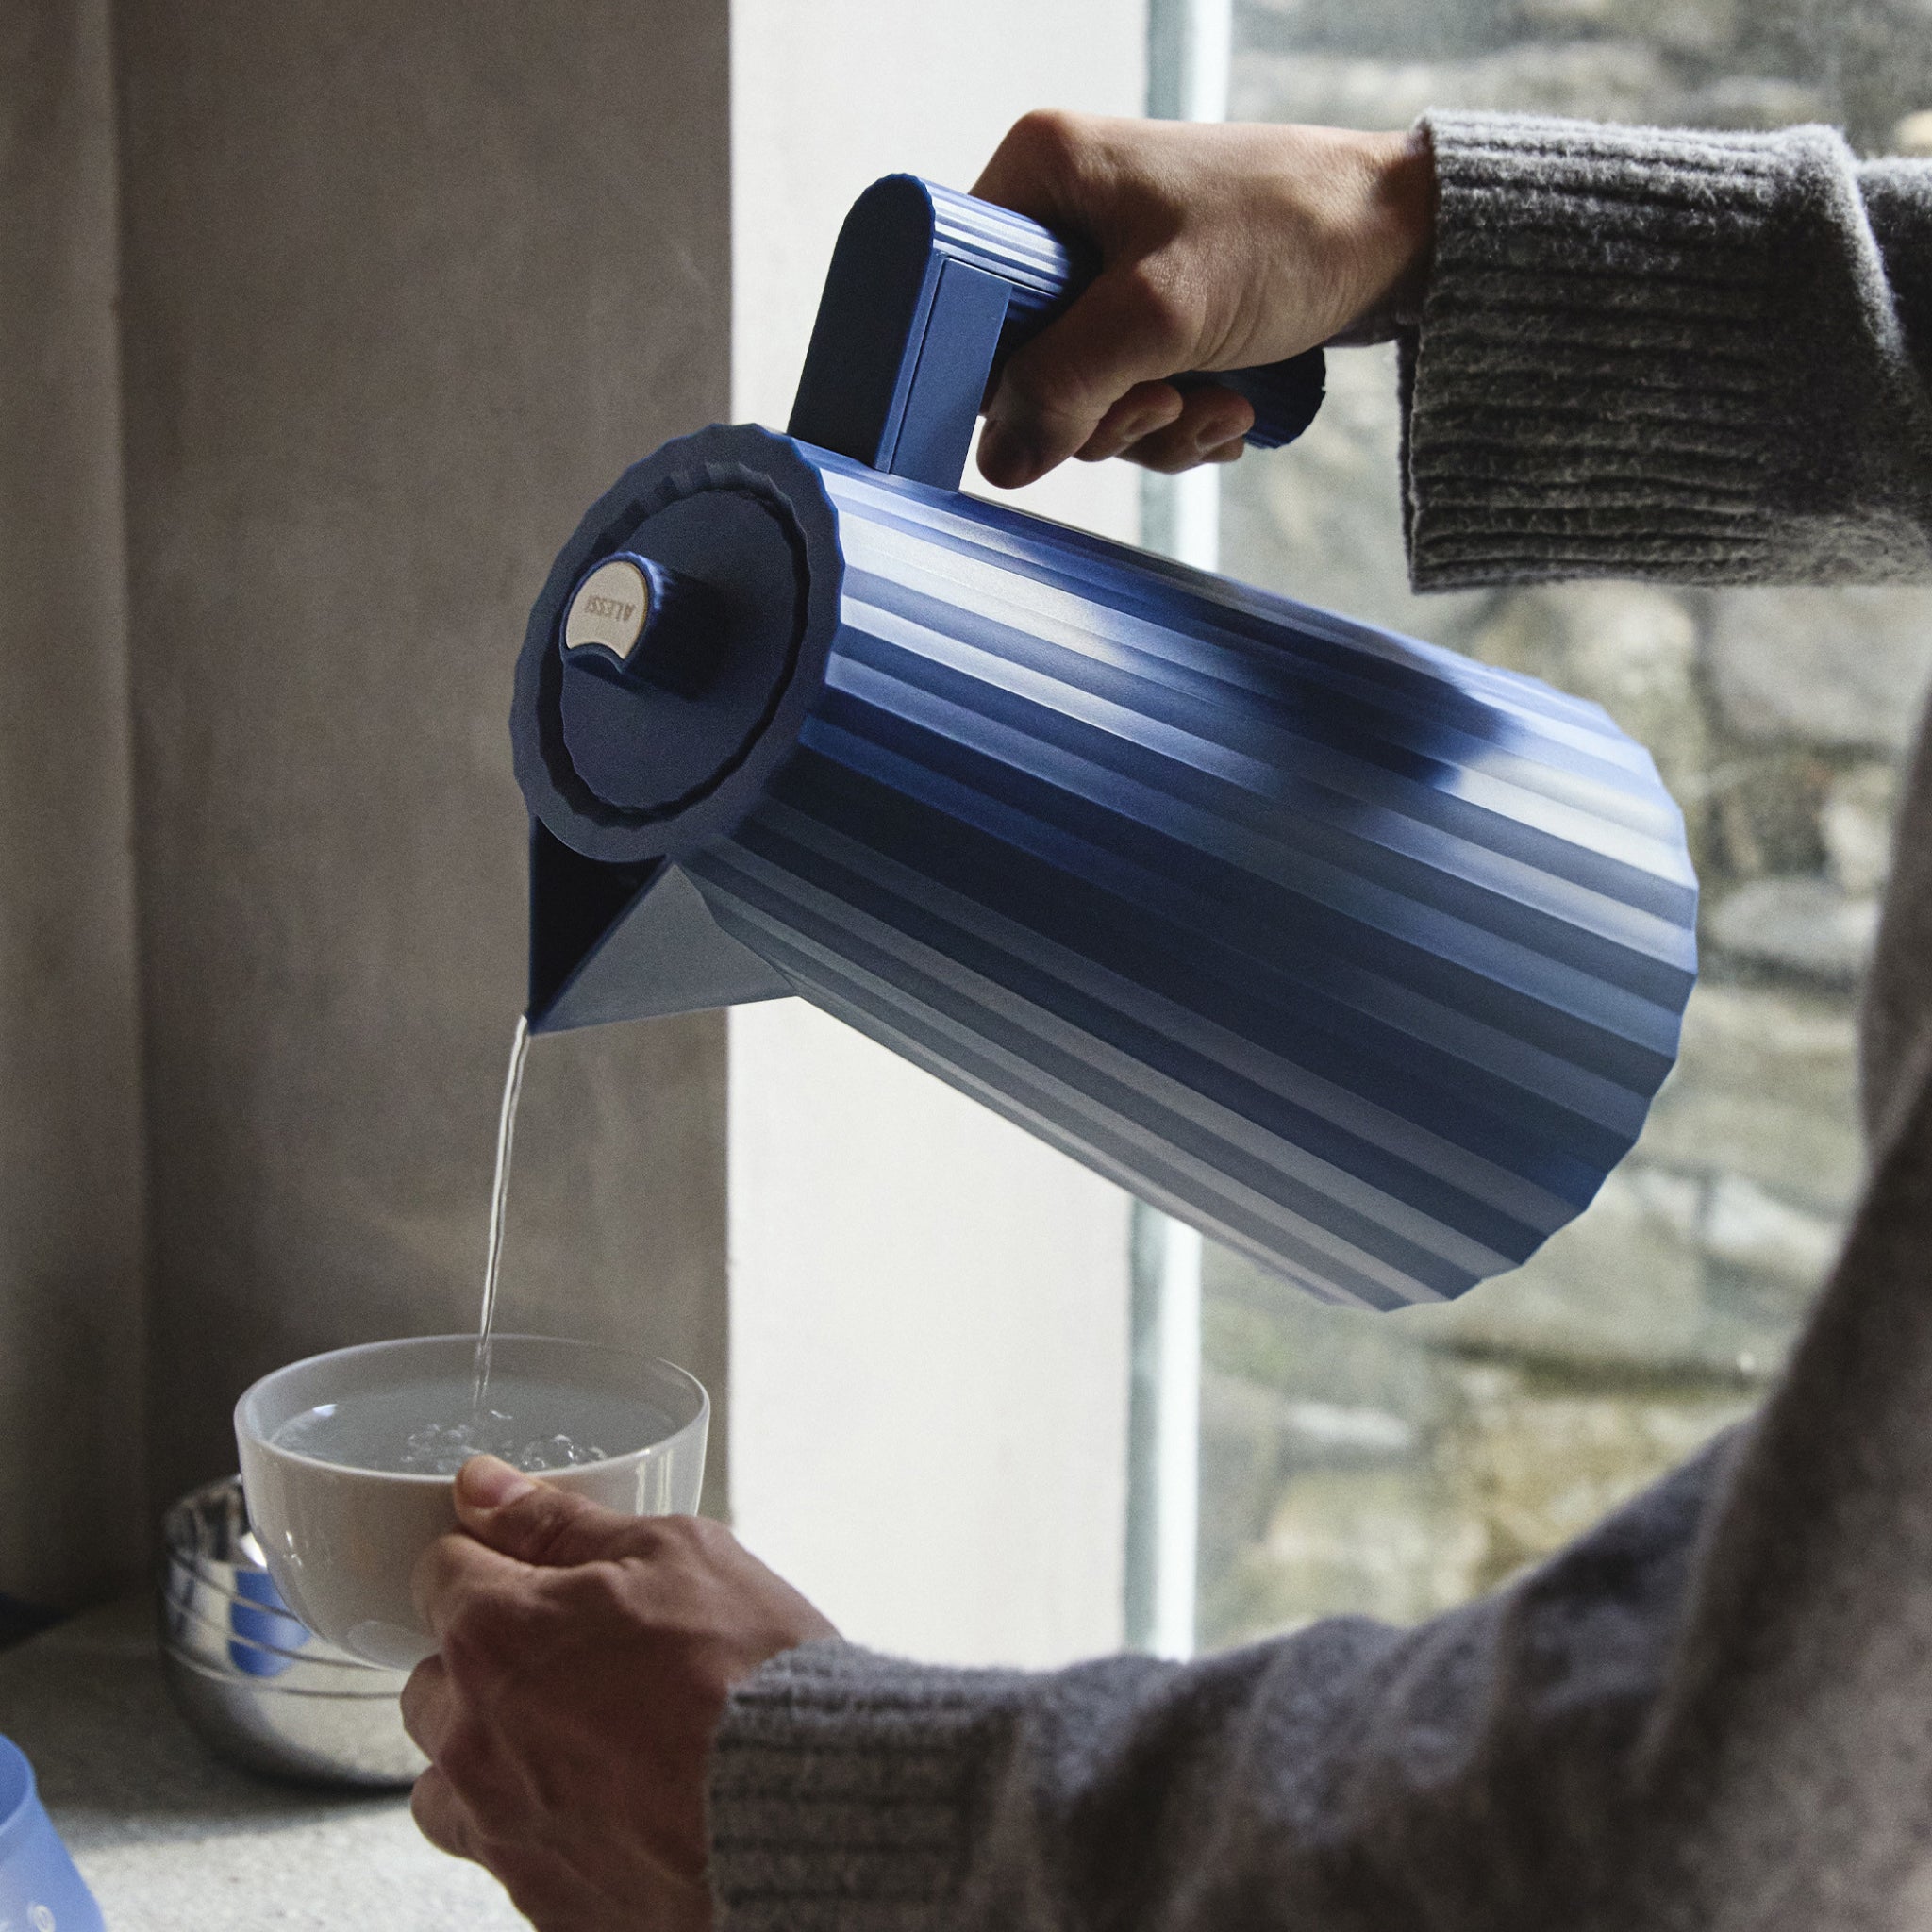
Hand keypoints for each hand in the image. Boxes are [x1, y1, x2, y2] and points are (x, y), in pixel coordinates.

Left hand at [402, 1456, 836, 1931]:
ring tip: (584, 1744)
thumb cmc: (750, 1673)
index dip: (489, 1560)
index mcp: (495, 1636)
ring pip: (447, 1786)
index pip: (436, 1572)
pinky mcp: (540, 1902)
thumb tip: (483, 1487)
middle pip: (427, 1685)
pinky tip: (613, 1804)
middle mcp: (474, 1740)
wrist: (809, 1808)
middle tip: (571, 1658)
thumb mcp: (673, 1552)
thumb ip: (560, 1522)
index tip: (530, 1573)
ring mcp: (501, 1832)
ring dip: (490, 1758)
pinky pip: (506, 1853)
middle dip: (480, 1664)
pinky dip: (541, 1827)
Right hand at [970, 111, 1433, 486]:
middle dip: (1101, 411)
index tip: (1061, 405)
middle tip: (1164, 400)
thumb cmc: (1287, 234)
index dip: (999, 373)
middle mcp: (1062, 215)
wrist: (1400, 234)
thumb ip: (1068, 386)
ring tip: (1217, 405)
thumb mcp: (1162, 314)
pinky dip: (1177, 422)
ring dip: (1150, 428)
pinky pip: (1128, 397)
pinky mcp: (1153, 311)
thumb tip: (999, 463)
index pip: (963, 300)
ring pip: (1081, 394)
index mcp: (1040, 176)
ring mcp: (1108, 268)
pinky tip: (1228, 408)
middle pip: (1024, 364)